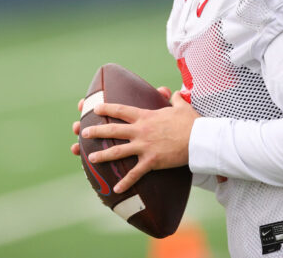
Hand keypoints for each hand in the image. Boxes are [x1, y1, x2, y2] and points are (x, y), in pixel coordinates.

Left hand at [78, 90, 197, 192]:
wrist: (199, 138)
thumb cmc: (191, 122)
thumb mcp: (181, 107)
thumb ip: (174, 99)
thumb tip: (173, 92)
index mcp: (147, 116)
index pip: (122, 110)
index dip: (107, 109)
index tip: (95, 108)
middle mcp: (141, 131)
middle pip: (114, 130)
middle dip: (97, 132)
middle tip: (84, 133)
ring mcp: (144, 147)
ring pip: (118, 151)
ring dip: (103, 156)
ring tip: (90, 159)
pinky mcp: (151, 161)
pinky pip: (135, 174)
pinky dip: (125, 182)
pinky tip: (116, 190)